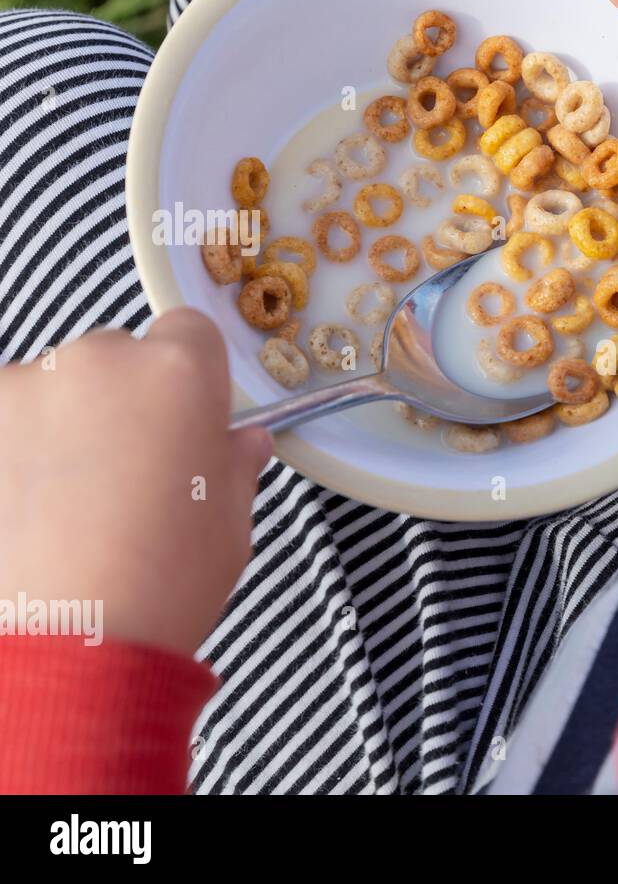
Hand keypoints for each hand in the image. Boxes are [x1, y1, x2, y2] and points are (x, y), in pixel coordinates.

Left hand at [0, 309, 271, 653]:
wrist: (69, 641)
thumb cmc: (162, 582)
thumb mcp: (230, 523)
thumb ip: (233, 465)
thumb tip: (239, 444)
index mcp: (180, 373)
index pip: (190, 331)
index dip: (191, 376)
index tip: (187, 417)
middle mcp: (100, 360)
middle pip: (119, 358)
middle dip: (125, 403)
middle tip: (131, 474)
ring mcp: (24, 387)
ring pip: (56, 389)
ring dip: (65, 426)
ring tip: (72, 505)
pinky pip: (8, 421)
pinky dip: (17, 453)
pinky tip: (31, 511)